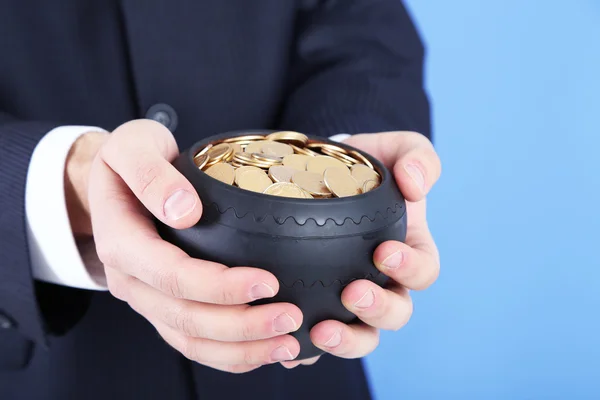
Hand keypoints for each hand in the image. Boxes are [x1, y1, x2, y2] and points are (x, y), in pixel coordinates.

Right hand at [67, 119, 302, 372]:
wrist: (117, 179)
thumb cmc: (130, 158)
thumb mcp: (132, 146)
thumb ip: (150, 174)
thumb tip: (185, 211)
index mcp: (121, 244)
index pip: (172, 276)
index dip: (220, 286)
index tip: (267, 281)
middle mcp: (131, 281)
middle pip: (186, 318)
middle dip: (241, 325)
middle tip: (291, 317)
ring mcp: (147, 299)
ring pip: (191, 342)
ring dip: (241, 349)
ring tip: (288, 344)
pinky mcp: (165, 306)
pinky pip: (194, 344)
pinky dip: (230, 355)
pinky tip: (266, 349)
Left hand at [282, 131, 440, 367]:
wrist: (317, 174)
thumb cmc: (363, 167)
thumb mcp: (395, 149)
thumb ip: (417, 156)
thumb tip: (417, 186)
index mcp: (407, 250)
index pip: (423, 271)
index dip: (410, 269)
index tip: (384, 251)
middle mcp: (383, 282)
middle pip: (395, 314)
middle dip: (378, 309)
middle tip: (352, 293)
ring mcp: (350, 299)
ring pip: (361, 336)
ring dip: (346, 341)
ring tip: (320, 331)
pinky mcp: (318, 305)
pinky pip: (317, 340)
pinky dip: (307, 352)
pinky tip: (291, 352)